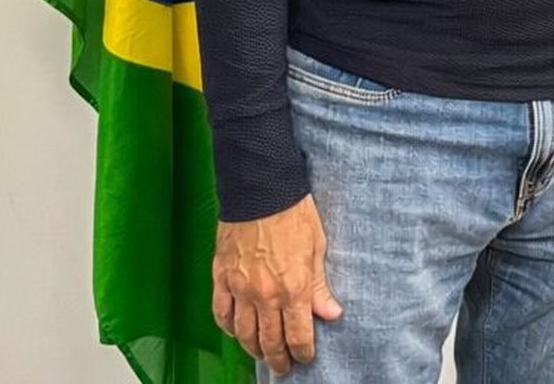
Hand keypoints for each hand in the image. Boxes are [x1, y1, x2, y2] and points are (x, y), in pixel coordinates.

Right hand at [212, 194, 342, 374]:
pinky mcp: (221, 277)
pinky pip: (221, 314)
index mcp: (293, 287)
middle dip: (279, 359)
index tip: (306, 357)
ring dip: (254, 350)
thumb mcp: (317, 246)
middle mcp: (265, 294)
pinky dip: (229, 328)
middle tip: (284, 367)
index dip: (303, 352)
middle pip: (270, 341)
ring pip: (244, 334)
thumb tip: (331, 313)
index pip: (298, 335)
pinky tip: (237, 332)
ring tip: (262, 355)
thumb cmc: (294, 212)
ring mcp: (240, 288)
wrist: (261, 188)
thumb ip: (319, 286)